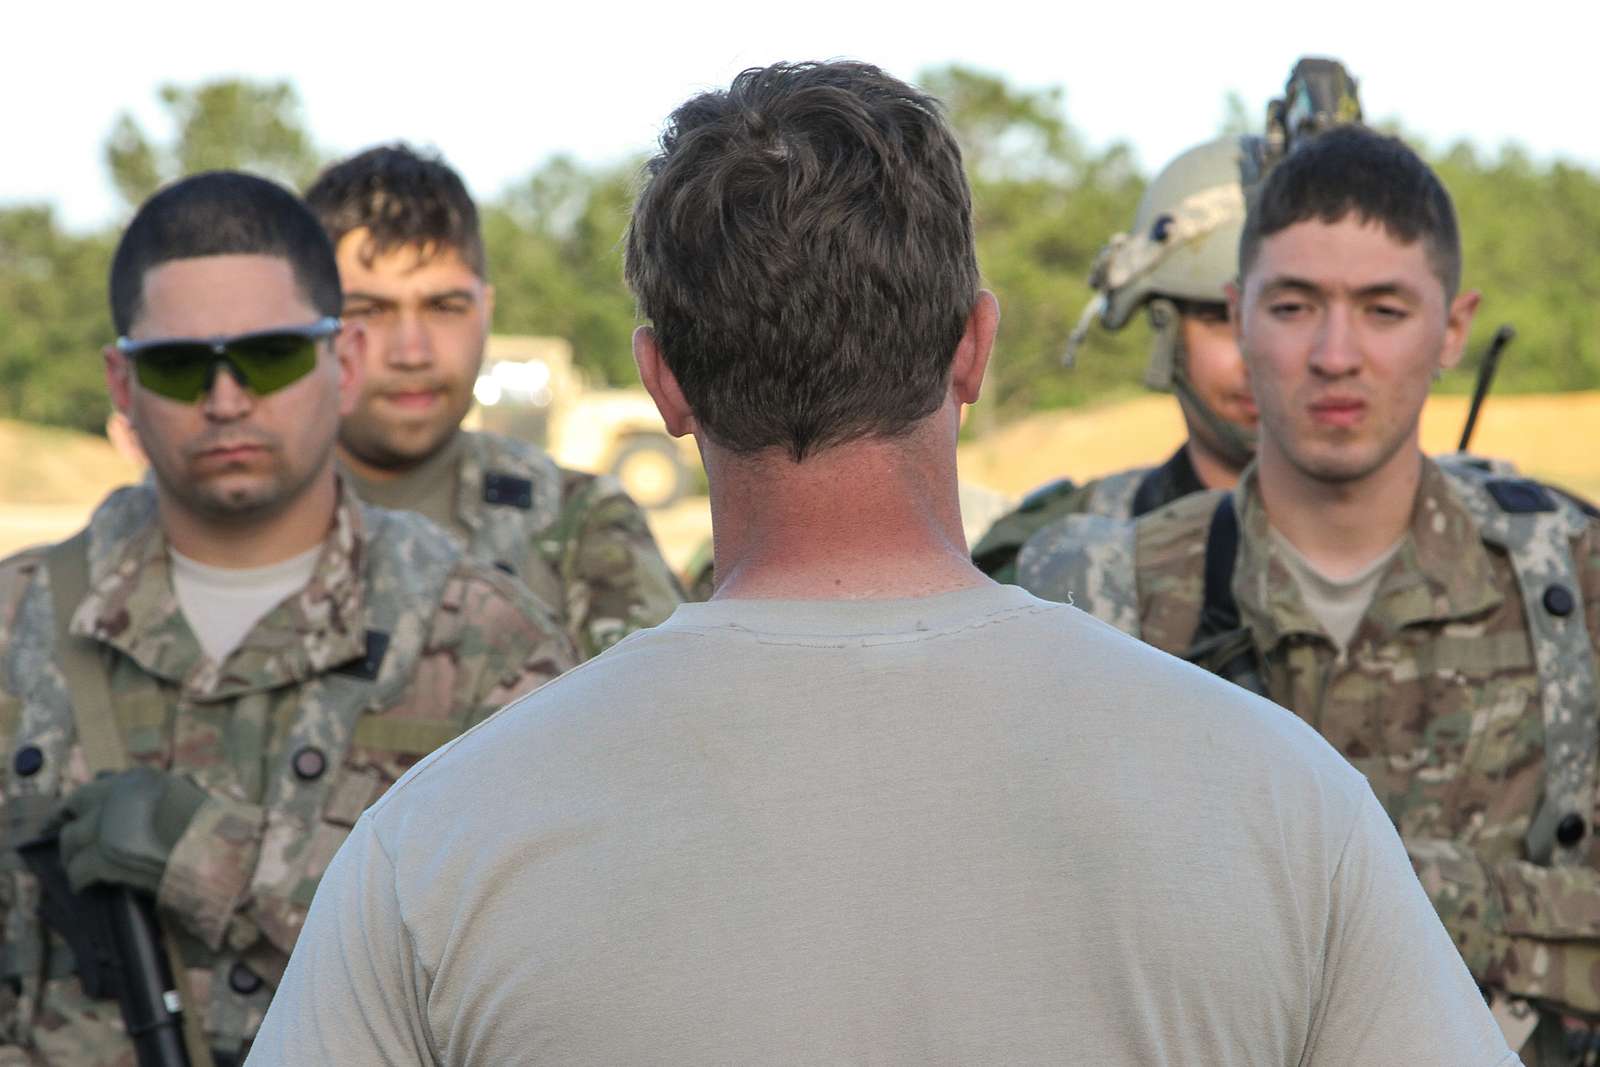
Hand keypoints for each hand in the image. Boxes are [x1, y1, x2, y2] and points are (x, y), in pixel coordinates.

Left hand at [52, 767, 208, 895]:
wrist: (220, 857)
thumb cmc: (212, 830)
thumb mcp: (182, 797)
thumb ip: (149, 798)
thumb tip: (122, 810)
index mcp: (138, 779)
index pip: (92, 788)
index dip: (79, 806)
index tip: (72, 817)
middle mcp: (118, 796)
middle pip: (74, 810)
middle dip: (71, 829)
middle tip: (71, 847)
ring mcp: (108, 827)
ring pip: (70, 840)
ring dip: (73, 856)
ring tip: (79, 868)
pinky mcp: (105, 858)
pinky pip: (78, 869)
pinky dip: (80, 879)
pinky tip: (85, 886)